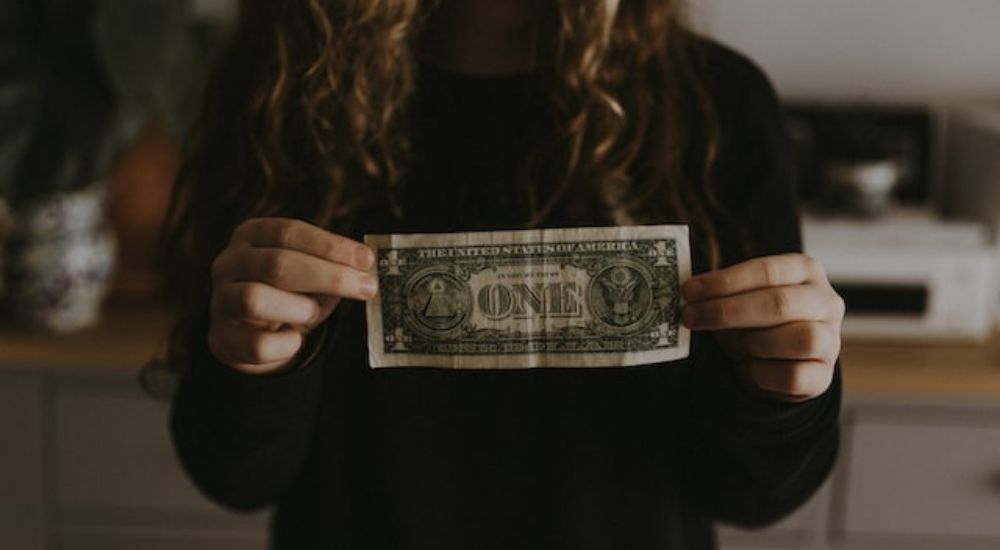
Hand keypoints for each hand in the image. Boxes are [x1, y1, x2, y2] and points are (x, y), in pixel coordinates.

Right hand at [208, 218, 377, 373]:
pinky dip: (286, 345)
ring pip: (255, 300)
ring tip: (313, 313)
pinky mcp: (221, 338)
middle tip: (366, 288)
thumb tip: (364, 269)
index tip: (367, 259)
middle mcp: (229, 263)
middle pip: (276, 264)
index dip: (330, 246)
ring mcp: (220, 300)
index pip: (289, 231)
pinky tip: (295, 339)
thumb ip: (333, 267)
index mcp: (252, 235)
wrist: (256, 335)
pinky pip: (257, 345)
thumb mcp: (312, 274)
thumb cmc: (290, 294)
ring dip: (299, 308)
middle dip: (329, 276)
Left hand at [681, 254, 843, 402]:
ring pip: (799, 339)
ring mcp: (830, 340)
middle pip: (780, 303)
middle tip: (691, 317)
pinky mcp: (824, 376)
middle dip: (727, 311)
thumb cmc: (754, 322)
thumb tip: (689, 294)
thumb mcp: (740, 299)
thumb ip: (722, 293)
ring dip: (751, 342)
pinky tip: (747, 368)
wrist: (777, 363)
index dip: (725, 281)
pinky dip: (762, 374)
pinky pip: (794, 376)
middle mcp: (825, 302)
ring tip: (728, 345)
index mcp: (805, 271)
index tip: (689, 291)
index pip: (767, 270)